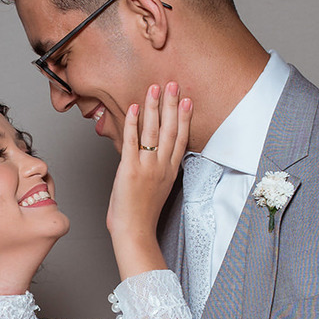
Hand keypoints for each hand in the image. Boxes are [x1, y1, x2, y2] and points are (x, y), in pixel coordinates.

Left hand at [106, 82, 192, 279]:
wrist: (135, 233)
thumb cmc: (142, 217)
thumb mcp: (156, 191)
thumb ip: (155, 172)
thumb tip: (149, 159)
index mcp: (169, 172)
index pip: (181, 139)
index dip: (184, 118)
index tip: (188, 100)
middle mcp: (161, 167)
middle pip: (170, 130)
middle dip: (172, 105)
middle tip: (174, 84)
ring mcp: (146, 167)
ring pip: (153, 131)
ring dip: (154, 108)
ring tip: (155, 89)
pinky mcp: (130, 169)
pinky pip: (132, 141)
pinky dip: (133, 124)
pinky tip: (135, 108)